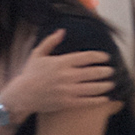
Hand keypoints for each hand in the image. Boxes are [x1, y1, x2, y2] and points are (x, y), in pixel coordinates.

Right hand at [0, 33, 114, 123]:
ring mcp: (67, 90)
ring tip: (111, 84)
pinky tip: (104, 98)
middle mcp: (66, 75)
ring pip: (92, 87)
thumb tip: (62, 31)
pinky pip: (86, 101)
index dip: (99, 56)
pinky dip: (97, 100)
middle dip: (105, 71)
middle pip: (92, 72)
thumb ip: (51, 41)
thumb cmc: (30, 73)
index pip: (86, 57)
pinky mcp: (66, 102)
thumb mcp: (37, 54)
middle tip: (112, 71)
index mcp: (61, 62)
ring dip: (104, 86)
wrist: (22, 95)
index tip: (106, 57)